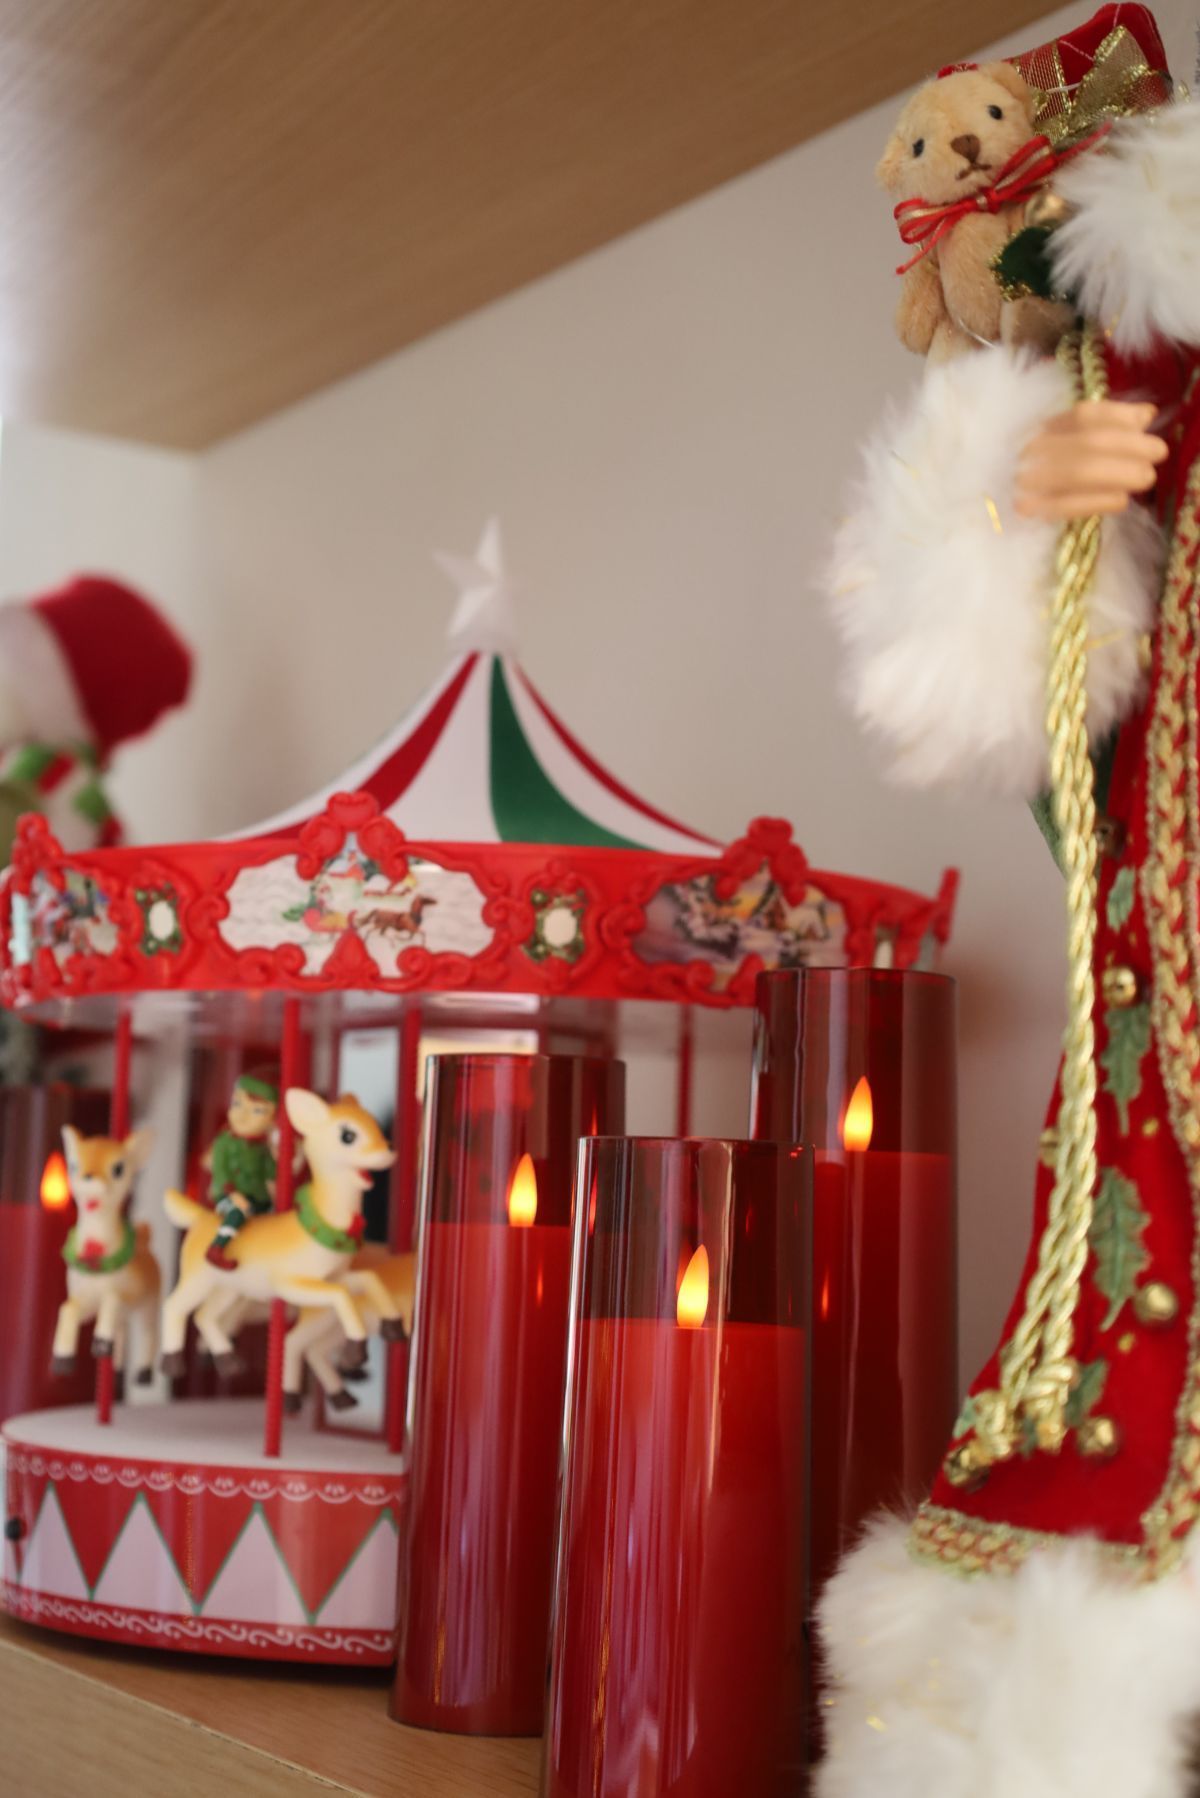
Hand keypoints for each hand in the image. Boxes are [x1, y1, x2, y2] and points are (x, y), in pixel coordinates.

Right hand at [1015, 400, 1167, 519]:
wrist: (986, 511)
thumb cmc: (1035, 472)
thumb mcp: (1063, 441)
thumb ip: (1103, 425)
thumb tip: (1145, 415)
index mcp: (1037, 427)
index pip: (1083, 414)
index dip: (1119, 415)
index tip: (1145, 419)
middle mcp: (1029, 450)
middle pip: (1088, 442)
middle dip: (1131, 446)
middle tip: (1157, 452)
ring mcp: (1024, 481)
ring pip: (1081, 471)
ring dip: (1122, 473)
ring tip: (1146, 477)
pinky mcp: (1025, 511)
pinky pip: (1067, 506)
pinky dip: (1100, 501)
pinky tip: (1121, 500)